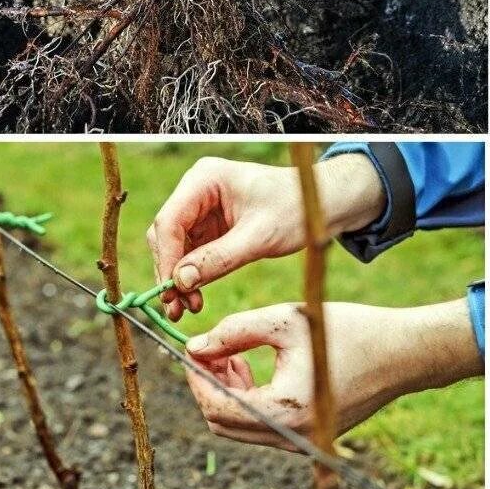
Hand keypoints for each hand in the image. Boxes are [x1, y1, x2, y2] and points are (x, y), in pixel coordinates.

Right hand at [147, 154, 384, 319]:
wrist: (322, 205)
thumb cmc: (297, 209)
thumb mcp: (259, 236)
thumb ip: (219, 258)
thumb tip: (180, 281)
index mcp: (206, 179)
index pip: (170, 221)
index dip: (167, 259)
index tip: (171, 292)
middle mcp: (198, 190)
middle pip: (167, 235)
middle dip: (170, 272)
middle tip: (176, 308)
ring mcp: (203, 207)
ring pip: (175, 247)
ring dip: (179, 279)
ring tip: (187, 309)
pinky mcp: (211, 225)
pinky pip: (191, 253)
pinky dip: (192, 276)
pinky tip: (196, 298)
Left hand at [184, 299, 482, 446]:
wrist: (401, 353)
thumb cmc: (348, 330)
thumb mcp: (287, 320)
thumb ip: (236, 331)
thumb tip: (194, 347)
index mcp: (284, 408)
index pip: (216, 406)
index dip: (196, 377)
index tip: (192, 348)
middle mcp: (291, 435)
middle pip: (223, 423)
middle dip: (208, 385)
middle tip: (209, 350)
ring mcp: (302, 441)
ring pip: (241, 427)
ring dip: (227, 392)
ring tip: (231, 353)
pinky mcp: (310, 436)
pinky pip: (263, 425)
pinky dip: (249, 399)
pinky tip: (253, 366)